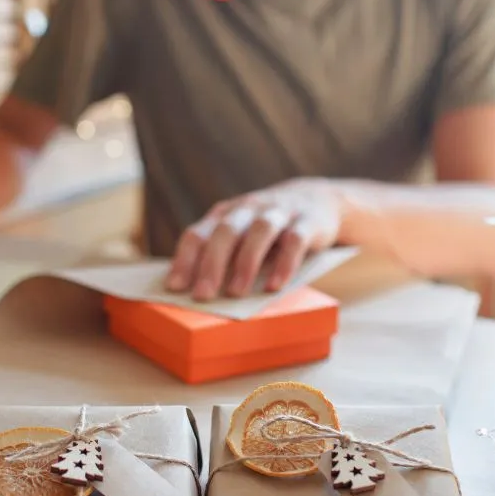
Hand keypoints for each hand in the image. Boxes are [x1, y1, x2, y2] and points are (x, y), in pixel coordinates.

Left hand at [165, 178, 341, 301]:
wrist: (319, 200)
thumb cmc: (269, 229)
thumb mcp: (243, 234)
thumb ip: (224, 255)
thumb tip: (198, 293)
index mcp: (225, 215)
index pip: (198, 234)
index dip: (185, 260)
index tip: (175, 288)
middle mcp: (249, 209)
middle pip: (225, 232)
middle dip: (211, 264)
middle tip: (202, 296)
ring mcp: (279, 212)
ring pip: (259, 232)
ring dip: (246, 263)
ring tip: (236, 293)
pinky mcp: (308, 221)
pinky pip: (294, 240)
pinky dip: (284, 263)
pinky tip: (274, 286)